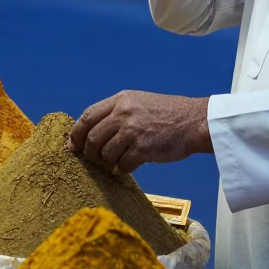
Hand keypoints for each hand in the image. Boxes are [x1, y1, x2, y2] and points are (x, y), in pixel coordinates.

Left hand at [68, 91, 212, 173]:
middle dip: (90, 153)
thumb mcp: (140, 102)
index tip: (73, 146)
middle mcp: (124, 113)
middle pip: (93, 137)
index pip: (87, 116)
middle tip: (95, 160)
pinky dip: (124, 169)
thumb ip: (118, 112)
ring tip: (115, 163)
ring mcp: (133, 131)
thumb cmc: (168, 114)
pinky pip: (123, 165)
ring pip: (105, 154)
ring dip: (107, 163)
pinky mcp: (143, 148)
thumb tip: (93, 132)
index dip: (77, 134)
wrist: (194, 121)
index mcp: (121, 100)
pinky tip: (131, 165)